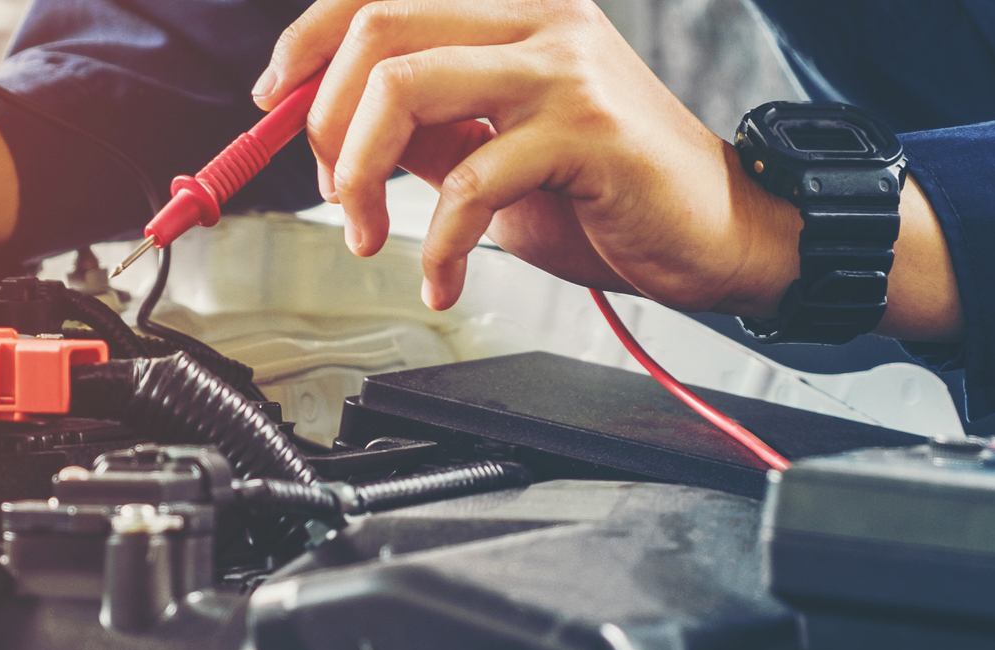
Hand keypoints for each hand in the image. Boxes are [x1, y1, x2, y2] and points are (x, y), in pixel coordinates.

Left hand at [257, 0, 959, 339]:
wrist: (720, 235)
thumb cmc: (610, 196)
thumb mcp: (494, 154)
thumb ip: (426, 132)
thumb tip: (334, 133)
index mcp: (511, 12)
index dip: (306, 41)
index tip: (274, 102)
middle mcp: (538, 19)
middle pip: (378, 29)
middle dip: (324, 119)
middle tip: (330, 191)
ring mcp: (563, 68)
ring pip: (406, 87)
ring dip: (357, 175)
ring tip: (368, 236)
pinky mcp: (586, 132)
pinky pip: (468, 180)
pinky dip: (435, 243)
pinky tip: (440, 277)